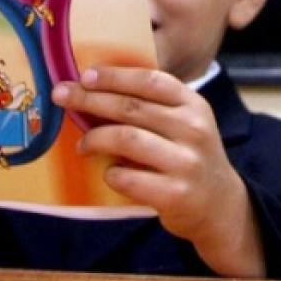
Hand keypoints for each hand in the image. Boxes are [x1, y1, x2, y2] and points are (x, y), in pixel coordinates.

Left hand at [51, 66, 265, 276]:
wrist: (219, 205)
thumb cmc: (188, 157)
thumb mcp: (184, 123)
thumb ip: (153, 106)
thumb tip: (93, 86)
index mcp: (193, 104)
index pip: (150, 80)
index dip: (114, 76)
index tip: (84, 75)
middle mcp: (193, 129)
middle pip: (130, 107)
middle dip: (89, 99)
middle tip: (61, 96)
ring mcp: (186, 162)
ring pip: (125, 138)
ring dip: (94, 139)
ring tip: (82, 145)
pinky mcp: (174, 193)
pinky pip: (127, 177)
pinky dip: (111, 174)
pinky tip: (110, 173)